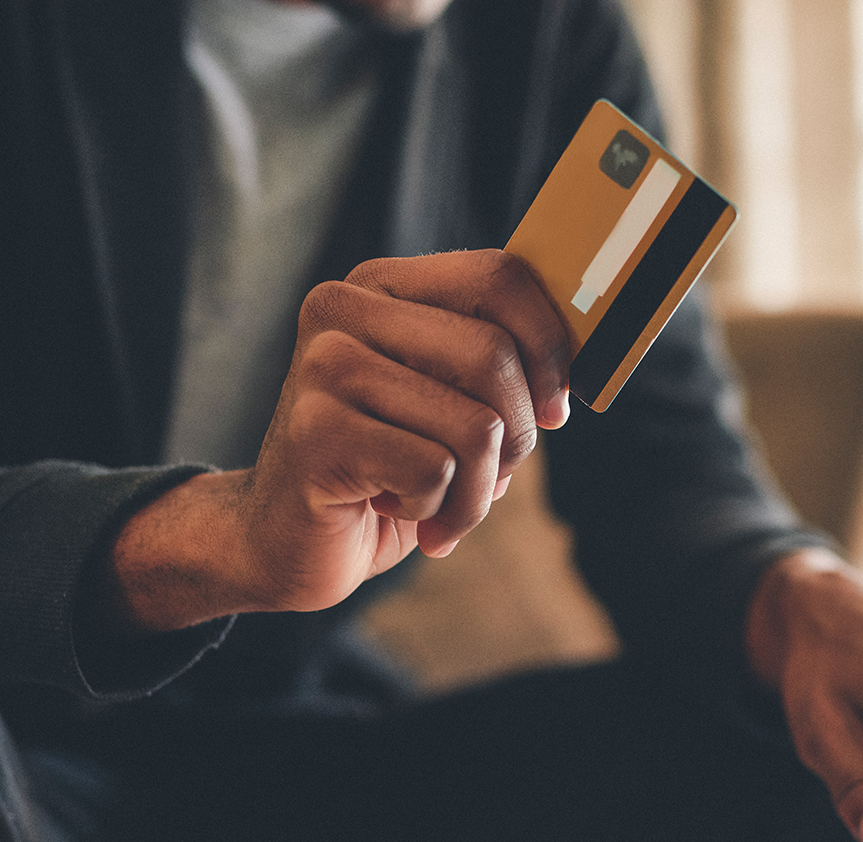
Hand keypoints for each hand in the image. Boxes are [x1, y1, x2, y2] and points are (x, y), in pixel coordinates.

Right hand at [107, 249, 571, 630]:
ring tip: (440, 509)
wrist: (283, 543)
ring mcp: (322, 367)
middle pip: (494, 356)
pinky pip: (434, 472)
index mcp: (381, 287)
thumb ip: (500, 372)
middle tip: (490, 479)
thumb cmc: (382, 474)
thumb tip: (579, 366)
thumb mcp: (448, 408)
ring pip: (475, 427)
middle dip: (517, 438)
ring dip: (478, 493)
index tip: (554, 410)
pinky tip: (391, 510)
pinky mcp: (315, 432)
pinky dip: (437, 512)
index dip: (550, 348)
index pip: (500, 277)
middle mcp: (343, 310)